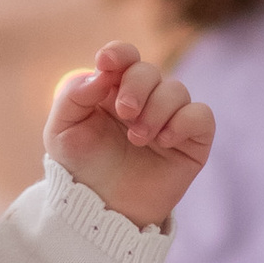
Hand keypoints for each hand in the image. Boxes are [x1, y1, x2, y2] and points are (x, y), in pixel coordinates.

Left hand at [44, 43, 215, 231]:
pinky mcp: (191, 141)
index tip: (108, 63)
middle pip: (150, 70)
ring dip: (156, 110)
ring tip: (137, 138)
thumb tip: (102, 73)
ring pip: (177, 90)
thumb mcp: (62, 131)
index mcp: (112, 90)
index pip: (124, 57)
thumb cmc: (81, 168)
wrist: (102, 209)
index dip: (120, 53)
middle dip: (137, 87)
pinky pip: (201, 115)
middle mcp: (144, 99)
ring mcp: (170, 118)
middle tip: (124, 113)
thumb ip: (74, 97)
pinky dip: (184, 122)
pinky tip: (163, 141)